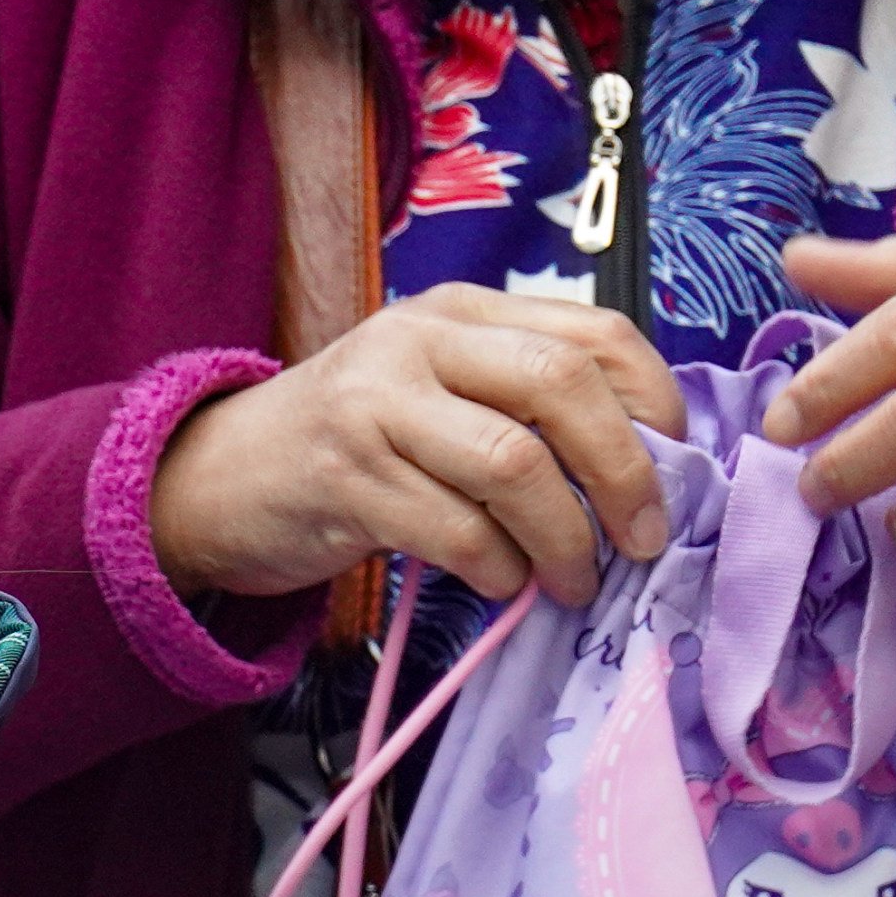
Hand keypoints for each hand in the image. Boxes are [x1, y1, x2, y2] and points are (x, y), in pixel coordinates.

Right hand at [151, 284, 685, 606]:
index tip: (674, 467)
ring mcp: (378, 407)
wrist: (221, 479)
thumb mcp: (439, 395)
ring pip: (514, 467)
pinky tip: (505, 585)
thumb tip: (646, 467)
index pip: (591, 334)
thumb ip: (522, 405)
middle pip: (561, 389)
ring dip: (564, 539)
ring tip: (572, 580)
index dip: (653, 403)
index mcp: (460, 311)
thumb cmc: (354, 446)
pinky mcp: (348, 480)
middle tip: (641, 539)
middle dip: (623, 473)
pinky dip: (500, 570)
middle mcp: (419, 341)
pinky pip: (458, 532)